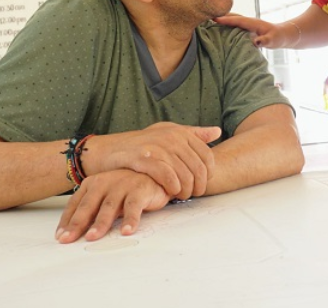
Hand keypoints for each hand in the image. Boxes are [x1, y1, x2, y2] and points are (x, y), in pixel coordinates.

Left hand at [55, 170, 170, 242]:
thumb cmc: (124, 189)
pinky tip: (126, 231)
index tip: (60, 237)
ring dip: (100, 223)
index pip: (75, 204)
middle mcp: (104, 182)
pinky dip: (130, 220)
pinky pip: (133, 207)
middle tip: (68, 239)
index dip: (67, 221)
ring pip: (108, 207)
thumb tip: (74, 233)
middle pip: (88, 205)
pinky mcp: (139, 190)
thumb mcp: (104, 197)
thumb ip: (91, 211)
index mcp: (91, 184)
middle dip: (77, 223)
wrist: (151, 174)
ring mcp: (122, 185)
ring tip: (92, 237)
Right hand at [81, 122, 219, 199]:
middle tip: (191, 194)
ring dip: (185, 190)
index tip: (202, 185)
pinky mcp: (144, 158)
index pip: (207, 156)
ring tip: (180, 196)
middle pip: (198, 168)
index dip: (208, 175)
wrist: (109, 150)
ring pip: (185, 175)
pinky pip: (167, 177)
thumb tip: (217, 131)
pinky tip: (169, 192)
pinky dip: (172, 187)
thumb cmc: (141, 144)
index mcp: (180, 132)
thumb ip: (193, 134)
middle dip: (198, 186)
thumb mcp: (168, 134)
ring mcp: (158, 147)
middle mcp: (171, 137)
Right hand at [214, 14, 292, 47]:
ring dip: (223, 18)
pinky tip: (220, 27)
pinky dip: (227, 23)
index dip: (226, 19)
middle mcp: (249, 21)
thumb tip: (256, 42)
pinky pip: (235, 24)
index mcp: (253, 23)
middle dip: (221, 16)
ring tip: (210, 20)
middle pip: (233, 16)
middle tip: (206, 15)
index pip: (237, 20)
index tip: (214, 18)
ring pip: (233, 19)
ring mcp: (248, 24)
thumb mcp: (273, 41)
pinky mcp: (248, 28)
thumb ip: (265, 41)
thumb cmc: (278, 38)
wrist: (284, 35)